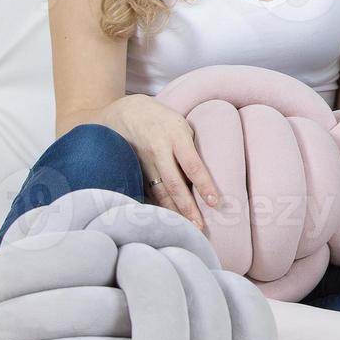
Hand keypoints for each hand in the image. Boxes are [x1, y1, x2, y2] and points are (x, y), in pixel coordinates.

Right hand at [102, 94, 219, 228]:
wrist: (125, 111)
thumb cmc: (163, 119)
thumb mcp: (181, 124)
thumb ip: (191, 147)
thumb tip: (205, 175)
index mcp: (175, 136)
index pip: (192, 164)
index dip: (203, 184)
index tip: (214, 202)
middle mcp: (158, 150)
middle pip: (174, 184)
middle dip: (187, 207)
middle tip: (200, 227)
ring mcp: (144, 161)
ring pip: (159, 191)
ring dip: (173, 211)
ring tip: (185, 228)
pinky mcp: (134, 169)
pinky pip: (148, 191)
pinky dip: (158, 205)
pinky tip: (167, 219)